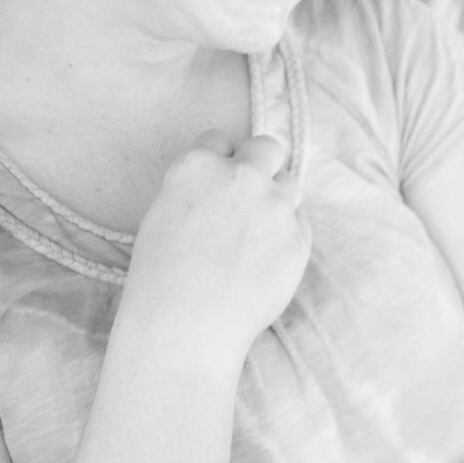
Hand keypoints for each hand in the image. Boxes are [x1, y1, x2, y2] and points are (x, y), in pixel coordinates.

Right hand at [123, 132, 311, 365]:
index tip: (218, 181)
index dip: (220, 160)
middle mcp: (241, 178)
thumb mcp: (164, 216)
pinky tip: (264, 260)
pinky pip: (300, 223)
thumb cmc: (162, 276)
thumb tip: (223, 184)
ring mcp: (275, 207)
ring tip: (257, 233)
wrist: (186, 323)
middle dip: (262, 164)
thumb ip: (200, 190)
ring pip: (291, 184)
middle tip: (252, 193)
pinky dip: (287, 235)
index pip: (220, 139)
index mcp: (197, 167)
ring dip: (279, 200)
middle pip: (268, 147)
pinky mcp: (299, 239)